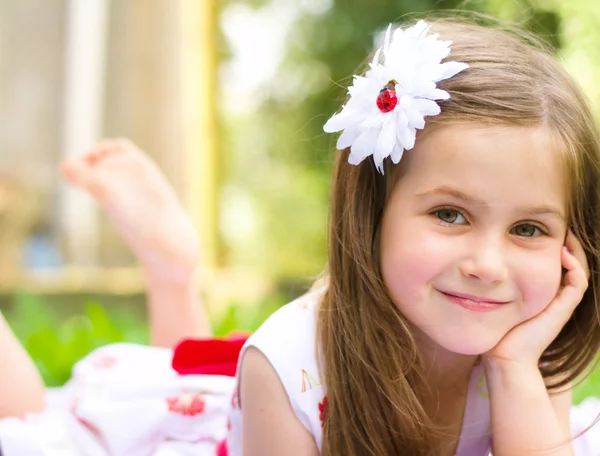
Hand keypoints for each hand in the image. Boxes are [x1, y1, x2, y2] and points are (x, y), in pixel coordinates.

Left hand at [483, 231, 588, 368]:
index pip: (556, 265)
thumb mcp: (496, 298)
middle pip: (571, 265)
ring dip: (574, 252)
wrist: (504, 356)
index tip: (542, 230)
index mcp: (542, 294)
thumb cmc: (495, 328)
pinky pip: (577, 284)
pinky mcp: (563, 310)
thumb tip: (479, 264)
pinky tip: (562, 254)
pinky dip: (574, 267)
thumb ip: (495, 283)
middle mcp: (555, 298)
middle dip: (567, 245)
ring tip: (566, 235)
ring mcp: (561, 304)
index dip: (554, 247)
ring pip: (579, 272)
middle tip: (560, 227)